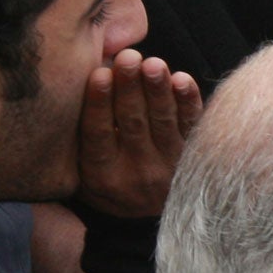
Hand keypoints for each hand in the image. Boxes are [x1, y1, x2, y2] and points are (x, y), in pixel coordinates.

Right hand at [74, 48, 203, 218]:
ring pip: (163, 124)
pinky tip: (182, 80)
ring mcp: (167, 169)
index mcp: (101, 174)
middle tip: (129, 58)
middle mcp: (135, 175)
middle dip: (131, 89)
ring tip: (154, 64)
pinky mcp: (191, 159)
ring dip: (158, 91)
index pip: (98, 134)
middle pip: (133, 125)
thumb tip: (92, 73)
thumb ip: (80, 127)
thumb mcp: (81, 163)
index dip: (99, 103)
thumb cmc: (104, 174)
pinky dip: (188, 103)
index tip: (100, 74)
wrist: (144, 214)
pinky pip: (191, 127)